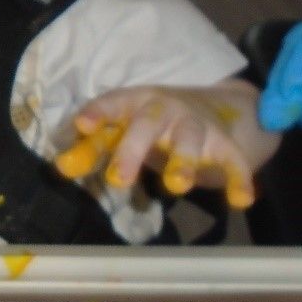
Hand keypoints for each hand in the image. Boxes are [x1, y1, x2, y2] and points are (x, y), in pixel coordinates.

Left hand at [54, 85, 259, 209]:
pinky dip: (239, 177)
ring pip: (190, 138)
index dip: (98, 112)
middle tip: (118, 181)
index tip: (82, 125)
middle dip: (132, 150)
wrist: (212, 105)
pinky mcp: (223, 142)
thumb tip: (61, 168)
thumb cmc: (151, 123)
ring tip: (176, 186)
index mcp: (134, 101)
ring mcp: (195, 124)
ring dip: (183, 160)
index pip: (112, 103)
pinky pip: (233, 159)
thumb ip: (92, 149)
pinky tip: (240, 199)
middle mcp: (164, 109)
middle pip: (147, 123)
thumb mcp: (122, 129)